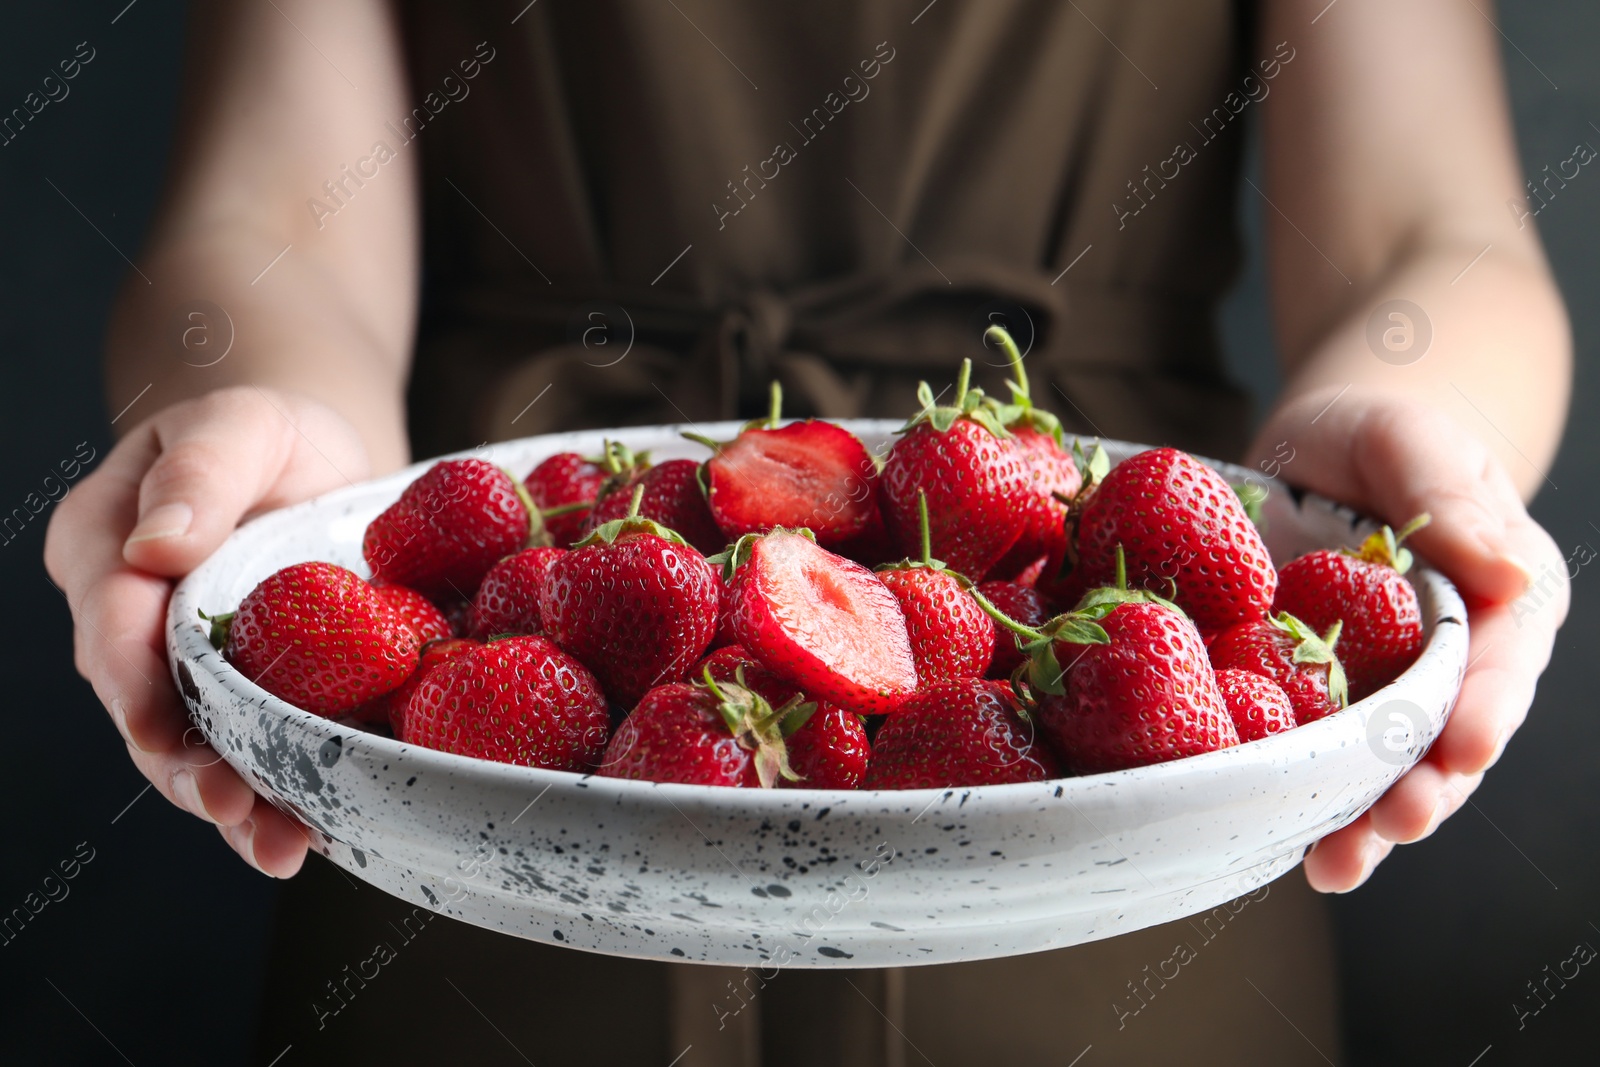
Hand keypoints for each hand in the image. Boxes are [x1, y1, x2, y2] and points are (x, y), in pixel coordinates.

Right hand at [44, 386, 371, 876]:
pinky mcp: (246, 693)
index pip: (108, 623)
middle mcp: (130, 622)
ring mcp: (184, 667)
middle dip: (184, 768)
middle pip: (142, 706)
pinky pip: (249, 749)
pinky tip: (309, 832)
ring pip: (192, 745)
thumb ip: (202, 470)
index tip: (164, 730)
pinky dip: (276, 792)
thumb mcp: (242, 422)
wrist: (316, 458)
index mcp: (105, 548)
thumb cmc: (271, 433)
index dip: (132, 683)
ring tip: (279, 847)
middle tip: (238, 812)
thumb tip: (156, 545)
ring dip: (233, 802)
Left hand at [1248, 386, 1566, 892]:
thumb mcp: (1415, 442)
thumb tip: (1511, 575)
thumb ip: (1454, 501)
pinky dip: (1300, 795)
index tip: (1463, 752)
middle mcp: (1455, 660)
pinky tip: (1273, 837)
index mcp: (1503, 600)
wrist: (1321, 446)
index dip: (1484, 712)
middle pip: (1448, 738)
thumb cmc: (1383, 432)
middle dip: (1424, 790)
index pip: (1502, 664)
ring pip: (1385, 766)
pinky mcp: (1322, 696)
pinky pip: (1317, 752)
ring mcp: (1387, 687)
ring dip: (1361, 819)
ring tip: (1333, 865)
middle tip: (1390, 828)